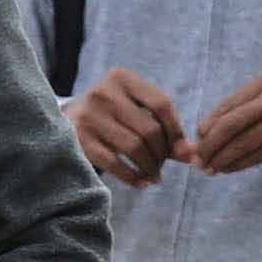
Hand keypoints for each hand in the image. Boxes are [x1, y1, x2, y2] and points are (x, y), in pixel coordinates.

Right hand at [71, 68, 190, 186]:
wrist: (67, 121)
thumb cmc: (113, 116)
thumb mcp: (137, 111)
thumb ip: (166, 129)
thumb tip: (194, 155)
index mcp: (122, 78)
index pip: (162, 104)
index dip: (176, 131)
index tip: (181, 150)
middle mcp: (103, 93)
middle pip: (149, 129)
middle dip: (163, 154)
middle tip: (162, 165)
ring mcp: (89, 116)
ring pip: (134, 148)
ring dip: (150, 167)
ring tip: (155, 175)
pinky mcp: (80, 140)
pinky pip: (115, 164)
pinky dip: (134, 177)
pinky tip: (142, 183)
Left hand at [195, 67, 261, 176]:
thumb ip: (244, 110)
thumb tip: (202, 134)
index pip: (230, 104)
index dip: (209, 125)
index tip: (197, 141)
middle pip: (233, 123)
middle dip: (210, 144)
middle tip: (198, 159)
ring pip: (244, 142)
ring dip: (222, 158)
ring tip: (209, 168)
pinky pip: (258, 155)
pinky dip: (239, 164)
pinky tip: (228, 169)